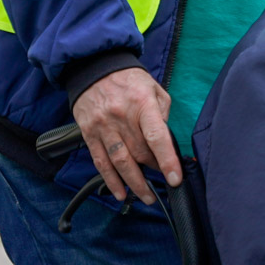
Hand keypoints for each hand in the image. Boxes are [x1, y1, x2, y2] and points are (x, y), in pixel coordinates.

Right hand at [72, 67, 179, 204]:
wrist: (94, 67)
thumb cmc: (129, 80)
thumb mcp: (154, 88)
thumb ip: (162, 114)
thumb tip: (166, 141)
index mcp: (142, 104)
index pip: (156, 137)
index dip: (167, 160)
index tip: (175, 178)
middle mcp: (121, 117)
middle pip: (140, 153)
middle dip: (153, 170)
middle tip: (163, 180)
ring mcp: (103, 127)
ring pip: (120, 162)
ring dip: (134, 184)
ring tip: (146, 197)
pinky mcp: (89, 134)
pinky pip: (101, 162)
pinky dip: (111, 181)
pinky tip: (120, 194)